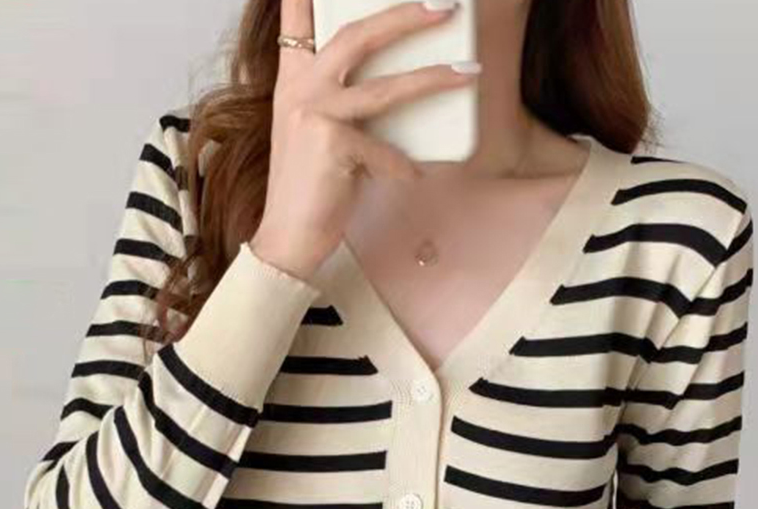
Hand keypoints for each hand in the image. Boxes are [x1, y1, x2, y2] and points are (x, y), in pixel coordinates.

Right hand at [250, 0, 481, 280]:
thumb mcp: (319, 136)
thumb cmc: (312, 189)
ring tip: (469, 74)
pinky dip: (403, 167)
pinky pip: (387, 151)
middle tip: (445, 5)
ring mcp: (313, 113)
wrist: (288, 236)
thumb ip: (344, 105)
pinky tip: (411, 178)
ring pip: (385, 88)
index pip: (297, 21)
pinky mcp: (330, 142)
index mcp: (293, 82)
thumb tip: (398, 89)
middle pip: (357, 35)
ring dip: (433, 78)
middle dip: (405, 16)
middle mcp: (300, 89)